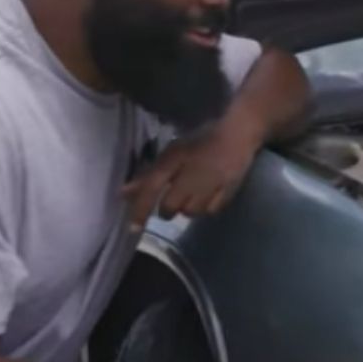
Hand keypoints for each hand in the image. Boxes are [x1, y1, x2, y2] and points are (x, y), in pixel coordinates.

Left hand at [123, 123, 260, 232]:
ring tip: (193, 195)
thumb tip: (123, 193)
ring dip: (188, 208)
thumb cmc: (202, 140)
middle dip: (168, 208)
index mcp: (174, 159)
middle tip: (174, 198)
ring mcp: (211, 183)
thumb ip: (149, 175)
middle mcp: (190, 174)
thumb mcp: (173, 153)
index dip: (139, 209)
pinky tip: (209, 196)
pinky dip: (207, 208)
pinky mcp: (228, 190)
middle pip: (170, 207)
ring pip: (191, 212)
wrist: (239, 132)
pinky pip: (211, 211)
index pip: (151, 188)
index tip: (133, 228)